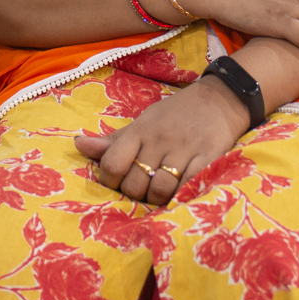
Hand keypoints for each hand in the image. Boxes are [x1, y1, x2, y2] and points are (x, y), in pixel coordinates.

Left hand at [74, 77, 247, 204]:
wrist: (220, 99)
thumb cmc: (175, 115)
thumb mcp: (143, 123)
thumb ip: (114, 141)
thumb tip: (78, 145)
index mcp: (140, 130)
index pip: (113, 162)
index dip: (110, 180)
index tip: (117, 182)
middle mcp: (160, 139)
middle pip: (135, 183)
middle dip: (135, 194)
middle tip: (142, 191)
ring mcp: (185, 149)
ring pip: (159, 190)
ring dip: (157, 200)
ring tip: (160, 195)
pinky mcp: (208, 157)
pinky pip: (188, 187)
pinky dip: (180, 196)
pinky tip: (179, 194)